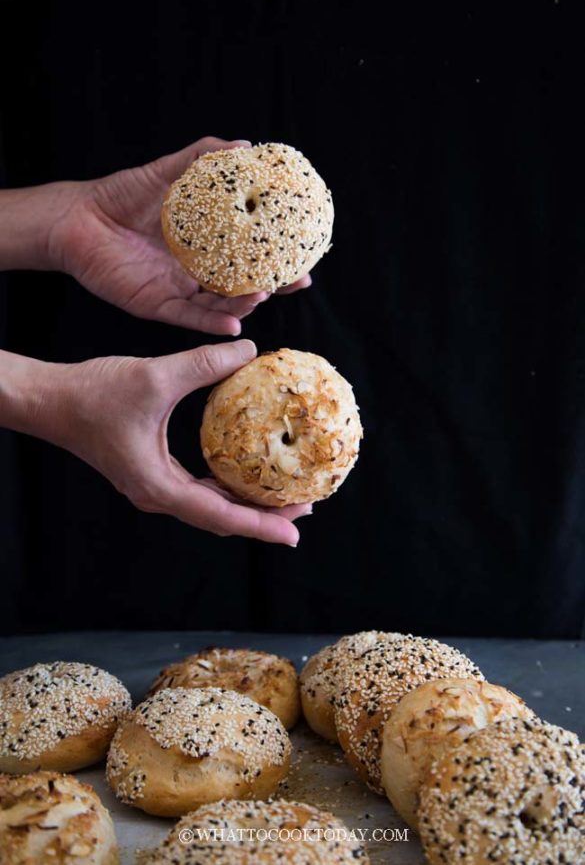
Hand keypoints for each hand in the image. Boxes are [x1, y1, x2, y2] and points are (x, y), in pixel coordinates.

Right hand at [49, 339, 310, 543]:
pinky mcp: (151, 474)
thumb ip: (205, 364)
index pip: (221, 515)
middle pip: (222, 517)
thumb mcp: (155, 376)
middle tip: (305, 504)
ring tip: (285, 493)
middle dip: (264, 516)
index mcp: (159, 487)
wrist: (51, 401)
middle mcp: (158, 495)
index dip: (261, 525)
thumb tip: (250, 351)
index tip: (294, 533)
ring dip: (247, 502)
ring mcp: (154, 487)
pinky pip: (198, 489)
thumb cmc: (94, 394)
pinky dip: (226, 485)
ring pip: (211, 506)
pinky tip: (247, 470)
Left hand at [54, 137, 311, 334]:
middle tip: (297, 282)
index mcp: (204, 245)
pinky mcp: (157, 305)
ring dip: (245, 305)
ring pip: (220, 306)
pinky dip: (211, 324)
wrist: (79, 217)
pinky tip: (232, 324)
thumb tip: (244, 145)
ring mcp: (177, 290)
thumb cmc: (120, 195)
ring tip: (263, 295)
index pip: (248, 256)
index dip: (276, 259)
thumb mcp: (167, 172)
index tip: (304, 259)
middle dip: (272, 287)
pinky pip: (189, 318)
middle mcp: (195, 271)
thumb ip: (201, 158)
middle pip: (242, 286)